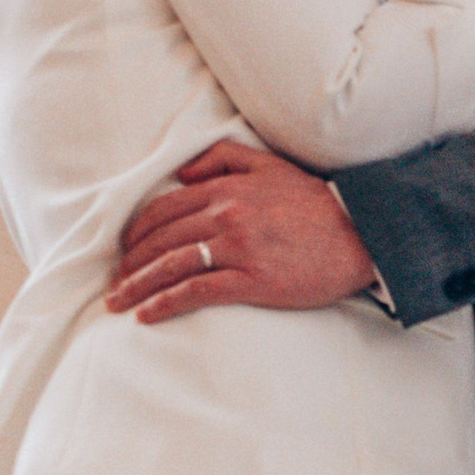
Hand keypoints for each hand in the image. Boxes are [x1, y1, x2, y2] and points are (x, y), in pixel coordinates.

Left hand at [109, 138, 379, 322]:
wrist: (361, 233)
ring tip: (118, 302)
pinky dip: (166, 303)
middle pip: (162, 239)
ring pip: (173, 265)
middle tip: (114, 282)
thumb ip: (224, 159)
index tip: (124, 251)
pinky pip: (198, 291)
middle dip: (130, 263)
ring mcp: (239, 248)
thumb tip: (183, 173)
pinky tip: (147, 315)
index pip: (165, 209)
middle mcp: (227, 216)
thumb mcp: (270, 165)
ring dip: (138, 286)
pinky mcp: (253, 280)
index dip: (138, 232)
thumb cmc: (316, 203)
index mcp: (227, 189)